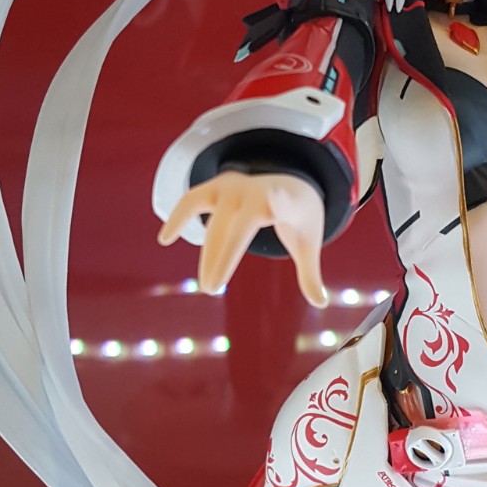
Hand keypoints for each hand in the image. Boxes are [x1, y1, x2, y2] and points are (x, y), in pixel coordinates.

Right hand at [157, 171, 327, 308]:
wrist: (291, 182)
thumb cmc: (298, 216)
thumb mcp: (307, 242)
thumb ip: (310, 273)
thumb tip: (321, 303)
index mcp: (280, 200)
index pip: (278, 203)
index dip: (276, 202)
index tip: (273, 200)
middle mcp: (251, 191)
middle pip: (232, 227)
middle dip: (221, 258)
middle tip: (211, 288)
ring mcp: (229, 187)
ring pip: (211, 223)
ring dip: (205, 254)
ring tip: (205, 283)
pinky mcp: (213, 187)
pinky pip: (190, 201)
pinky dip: (178, 217)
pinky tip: (165, 238)